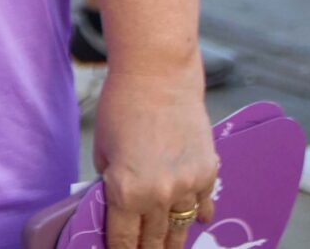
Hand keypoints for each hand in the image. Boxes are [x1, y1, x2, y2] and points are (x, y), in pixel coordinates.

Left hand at [93, 61, 219, 248]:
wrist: (158, 77)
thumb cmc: (121, 107)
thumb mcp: (102, 150)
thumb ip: (110, 182)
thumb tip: (116, 203)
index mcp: (126, 192)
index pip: (124, 239)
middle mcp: (159, 196)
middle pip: (154, 239)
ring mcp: (188, 187)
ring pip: (181, 228)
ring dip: (173, 241)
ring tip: (168, 248)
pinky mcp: (208, 173)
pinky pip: (203, 205)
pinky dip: (198, 214)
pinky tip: (195, 221)